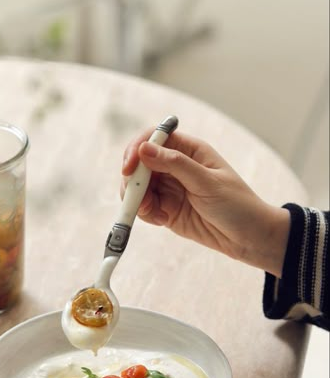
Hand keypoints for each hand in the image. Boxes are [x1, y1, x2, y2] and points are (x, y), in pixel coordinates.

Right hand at [122, 129, 289, 276]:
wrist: (248, 238)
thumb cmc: (237, 204)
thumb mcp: (207, 182)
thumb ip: (175, 164)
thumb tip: (144, 148)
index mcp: (189, 151)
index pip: (154, 138)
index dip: (138, 148)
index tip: (129, 167)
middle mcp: (176, 166)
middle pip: (140, 163)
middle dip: (134, 180)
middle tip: (138, 197)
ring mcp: (170, 188)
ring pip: (138, 187)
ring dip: (138, 199)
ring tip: (154, 213)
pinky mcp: (166, 210)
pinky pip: (144, 207)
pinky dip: (145, 213)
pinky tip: (162, 220)